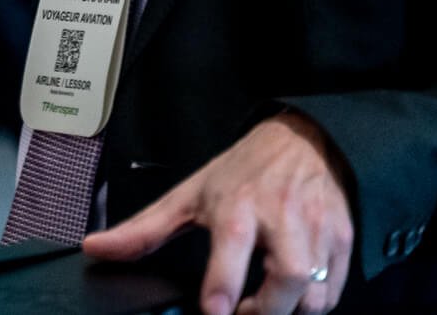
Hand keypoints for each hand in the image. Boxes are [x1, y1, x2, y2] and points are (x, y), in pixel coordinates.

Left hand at [84, 113, 353, 314]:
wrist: (304, 139)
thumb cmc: (243, 171)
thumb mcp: (189, 194)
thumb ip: (143, 229)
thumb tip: (95, 248)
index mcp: (238, 205)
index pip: (233, 247)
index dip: (224, 286)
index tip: (216, 311)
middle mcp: (281, 216)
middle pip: (286, 279)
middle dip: (264, 311)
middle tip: (242, 313)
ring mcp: (317, 229)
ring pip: (314, 292)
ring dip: (290, 311)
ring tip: (266, 306)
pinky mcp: (341, 239)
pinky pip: (334, 291)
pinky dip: (314, 304)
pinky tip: (292, 297)